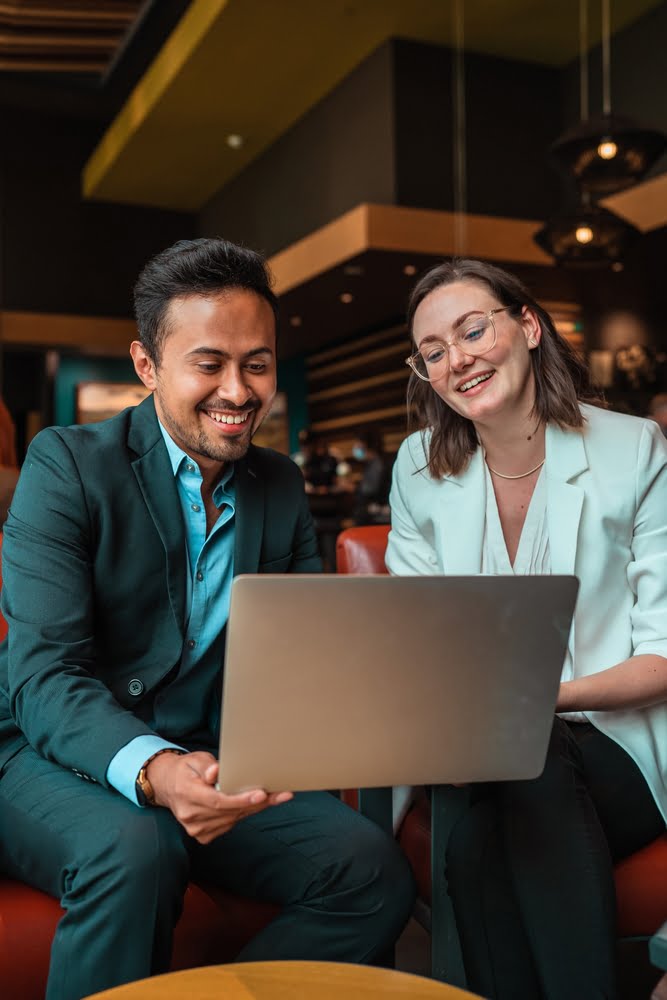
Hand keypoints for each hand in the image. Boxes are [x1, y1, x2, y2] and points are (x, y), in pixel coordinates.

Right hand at [146, 750, 292, 843]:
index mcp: (187, 794)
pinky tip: (254, 805)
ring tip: (276, 797)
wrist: (168, 786)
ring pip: (233, 820)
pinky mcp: (203, 835)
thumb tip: (216, 773)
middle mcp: (191, 815)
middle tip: (282, 794)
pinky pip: (229, 825)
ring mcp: (196, 829)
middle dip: (258, 803)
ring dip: (254, 809)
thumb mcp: (195, 759)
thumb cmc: (186, 769)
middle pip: (230, 812)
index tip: (261, 795)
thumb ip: (207, 766)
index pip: (217, 801)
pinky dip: (243, 815)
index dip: (240, 799)